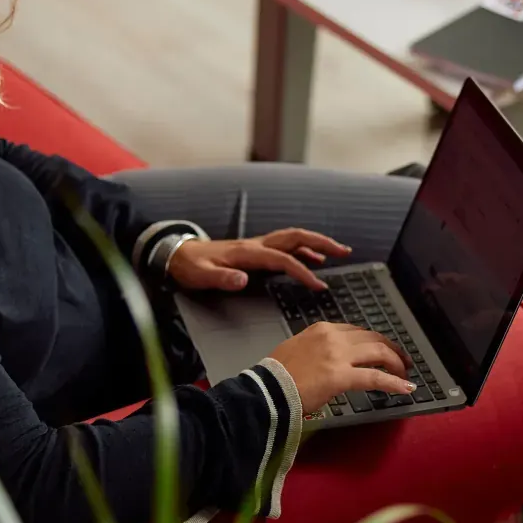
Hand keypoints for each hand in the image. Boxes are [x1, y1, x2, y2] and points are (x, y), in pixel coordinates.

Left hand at [166, 229, 350, 291]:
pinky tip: (313, 259)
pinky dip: (303, 250)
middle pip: (296, 237)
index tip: (318, 285)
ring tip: (338, 252)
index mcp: (247, 252)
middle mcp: (256, 244)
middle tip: (344, 252)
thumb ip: (222, 278)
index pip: (283, 259)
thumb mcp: (201, 276)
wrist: (178, 254)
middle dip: (322, 242)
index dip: (303, 271)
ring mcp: (257, 245)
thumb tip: (242, 280)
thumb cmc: (191, 266)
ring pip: (293, 238)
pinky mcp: (256, 250)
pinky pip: (285, 246)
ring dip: (317, 243)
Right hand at [266, 322, 412, 410]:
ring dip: (397, 362)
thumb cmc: (275, 376)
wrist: (265, 390)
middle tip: (402, 360)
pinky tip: (406, 387)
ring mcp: (338, 356)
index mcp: (321, 329)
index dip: (374, 341)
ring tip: (405, 373)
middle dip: (392, 349)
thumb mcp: (296, 350)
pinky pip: (376, 377)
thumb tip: (327, 362)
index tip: (382, 349)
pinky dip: (394, 382)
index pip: (356, 331)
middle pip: (373, 338)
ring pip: (379, 353)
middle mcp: (332, 337)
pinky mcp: (341, 376)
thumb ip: (316, 350)